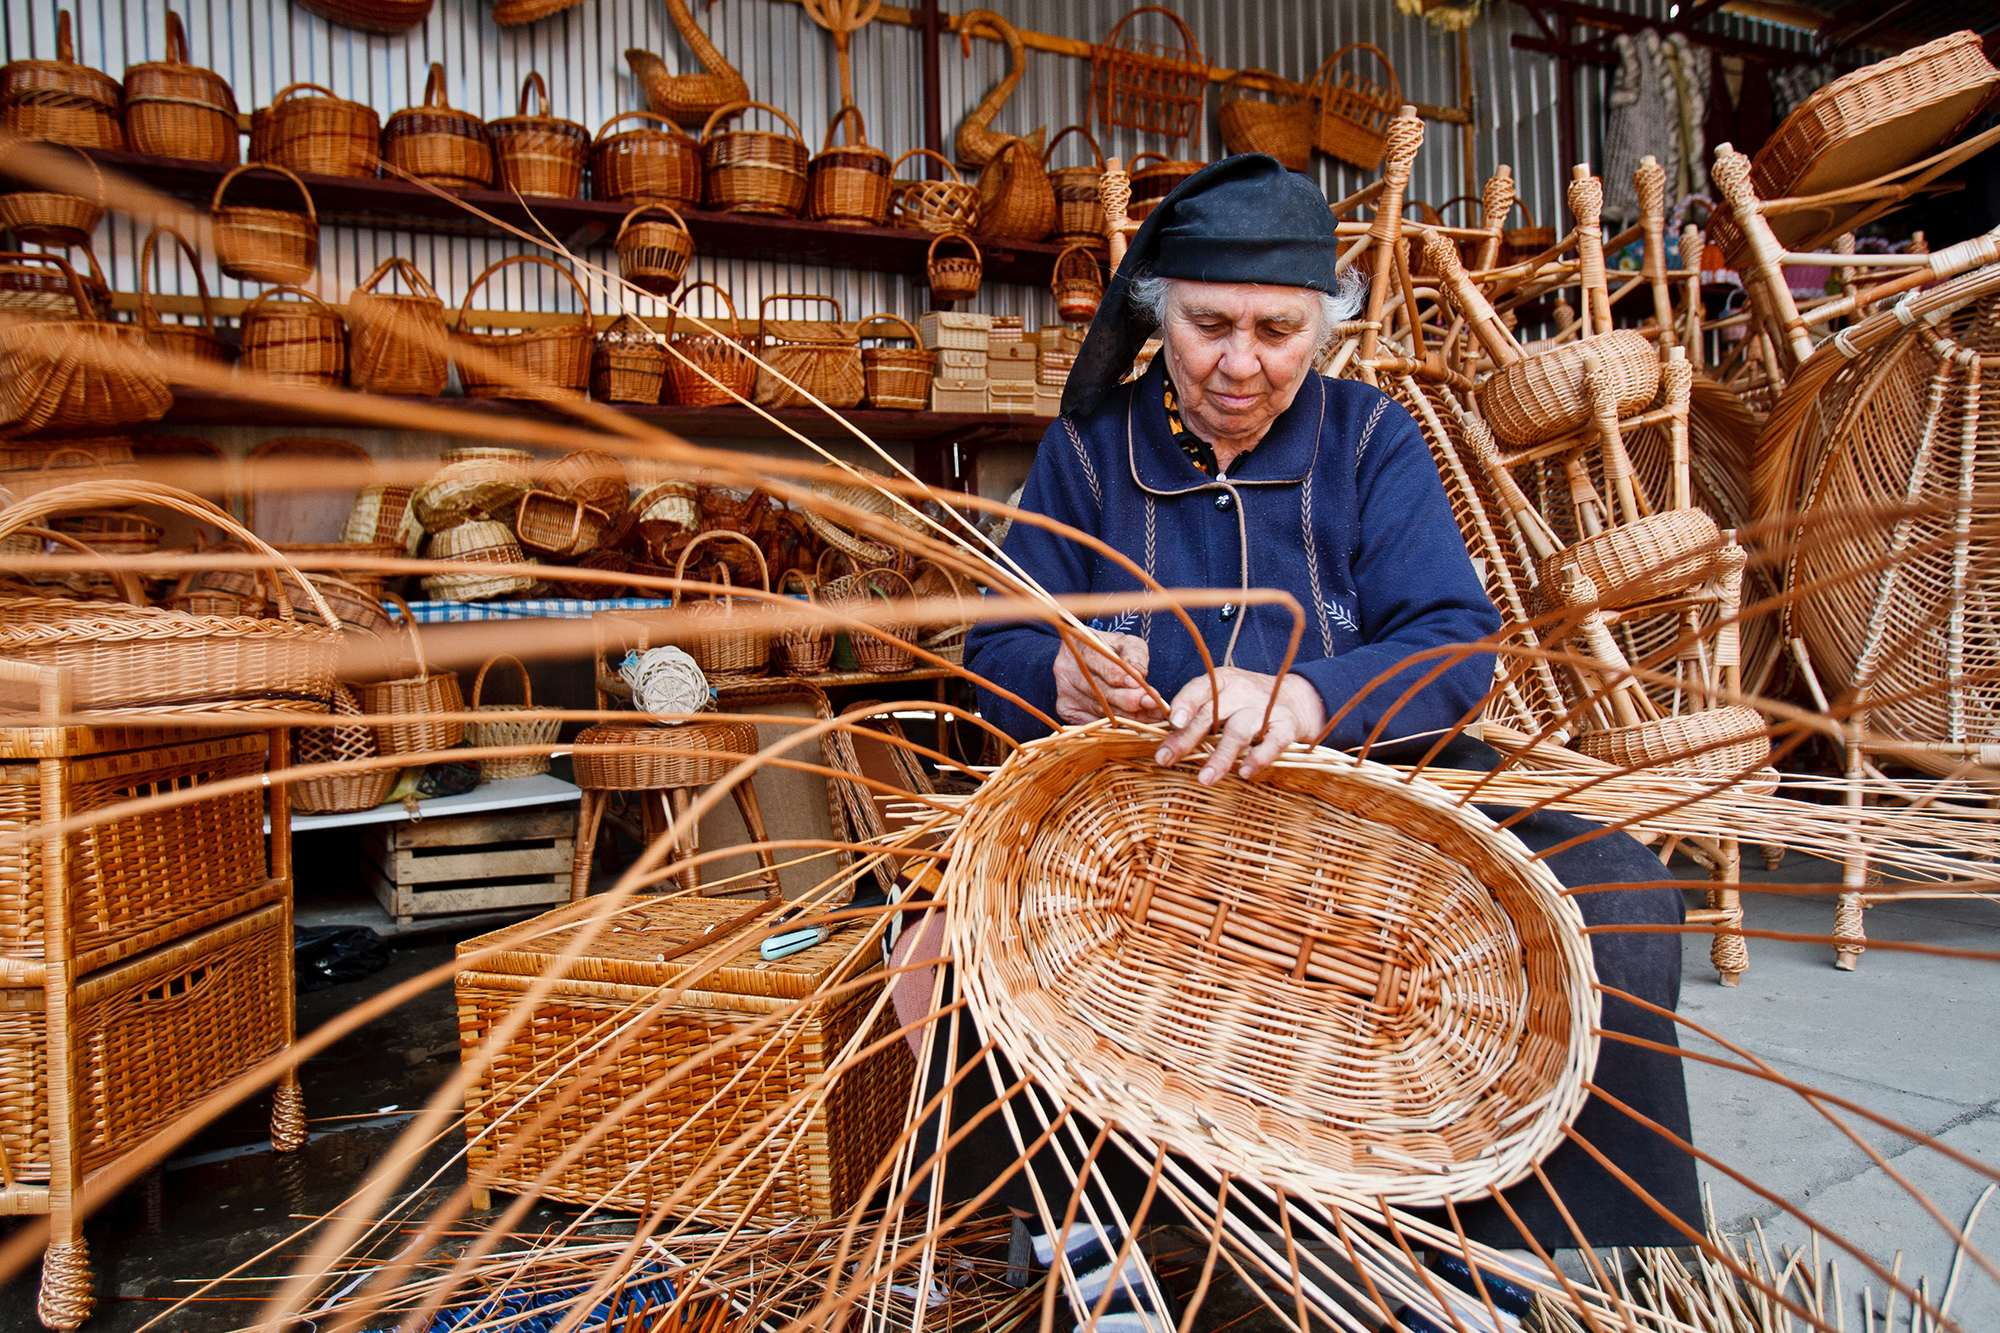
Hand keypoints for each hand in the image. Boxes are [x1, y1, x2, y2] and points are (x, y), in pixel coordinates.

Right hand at [1053, 631, 1164, 724]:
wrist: (1087, 659)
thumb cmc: (1111, 650)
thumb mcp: (1126, 643)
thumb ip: (1135, 654)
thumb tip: (1140, 674)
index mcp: (1079, 645)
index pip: (1100, 663)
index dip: (1120, 676)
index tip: (1141, 684)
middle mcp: (1066, 669)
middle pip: (1098, 691)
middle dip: (1127, 700)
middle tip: (1150, 704)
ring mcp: (1064, 691)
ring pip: (1098, 710)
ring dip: (1126, 716)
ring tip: (1149, 715)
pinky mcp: (1066, 709)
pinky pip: (1092, 722)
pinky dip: (1114, 726)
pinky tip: (1132, 724)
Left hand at [1155, 668, 1326, 782]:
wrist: (1300, 698)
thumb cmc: (1248, 703)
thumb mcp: (1224, 698)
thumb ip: (1199, 714)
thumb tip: (1164, 740)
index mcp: (1222, 682)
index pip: (1199, 688)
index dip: (1185, 703)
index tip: (1173, 722)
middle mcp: (1241, 692)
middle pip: (1212, 714)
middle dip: (1187, 738)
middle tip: (1167, 758)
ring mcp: (1265, 709)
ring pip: (1238, 731)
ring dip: (1220, 756)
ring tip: (1205, 779)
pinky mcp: (1286, 726)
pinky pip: (1272, 743)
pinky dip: (1259, 758)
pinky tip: (1245, 773)